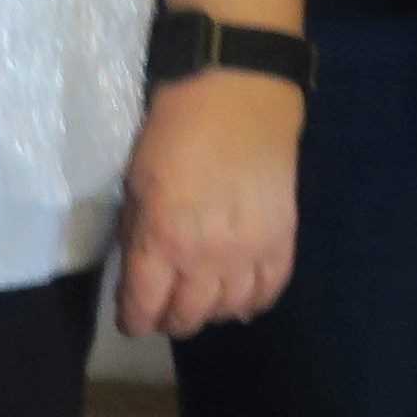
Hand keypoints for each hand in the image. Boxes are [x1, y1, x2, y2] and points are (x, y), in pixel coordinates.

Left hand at [115, 66, 301, 335]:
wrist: (240, 96)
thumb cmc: (174, 130)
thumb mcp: (136, 181)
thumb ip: (138, 231)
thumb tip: (139, 268)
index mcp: (163, 239)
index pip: (144, 305)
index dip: (135, 319)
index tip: (132, 319)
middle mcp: (207, 258)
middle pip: (188, 317)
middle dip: (170, 320)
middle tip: (163, 311)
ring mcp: (251, 252)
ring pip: (229, 311)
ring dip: (210, 312)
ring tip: (199, 302)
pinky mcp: (284, 241)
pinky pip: (270, 292)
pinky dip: (252, 302)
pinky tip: (239, 298)